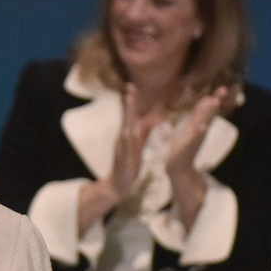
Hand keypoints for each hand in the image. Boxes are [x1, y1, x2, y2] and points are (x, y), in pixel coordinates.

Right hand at [107, 82, 157, 200]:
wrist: (119, 185)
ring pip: (125, 131)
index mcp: (128, 136)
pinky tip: (128, 132)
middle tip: (130, 88)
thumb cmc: (129, 166)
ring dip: (127, 118)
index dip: (132, 101)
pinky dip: (126, 140)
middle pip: (126, 119)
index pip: (130, 115)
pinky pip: (125, 149)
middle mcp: (123, 140)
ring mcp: (121, 150)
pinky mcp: (122, 161)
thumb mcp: (138, 146)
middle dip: (129, 104)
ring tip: (129, 106)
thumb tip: (151, 119)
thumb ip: (144, 133)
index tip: (132, 85)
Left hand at [164, 87, 226, 180]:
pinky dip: (199, 132)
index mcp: (200, 124)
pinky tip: (202, 126)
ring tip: (213, 102)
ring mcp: (195, 138)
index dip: (215, 99)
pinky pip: (194, 138)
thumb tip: (208, 98)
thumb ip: (200, 113)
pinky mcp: (188, 147)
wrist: (177, 166)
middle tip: (222, 91)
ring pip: (203, 123)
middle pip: (208, 114)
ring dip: (208, 113)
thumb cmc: (185, 144)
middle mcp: (200, 130)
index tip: (223, 89)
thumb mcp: (192, 126)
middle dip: (214, 104)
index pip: (208, 110)